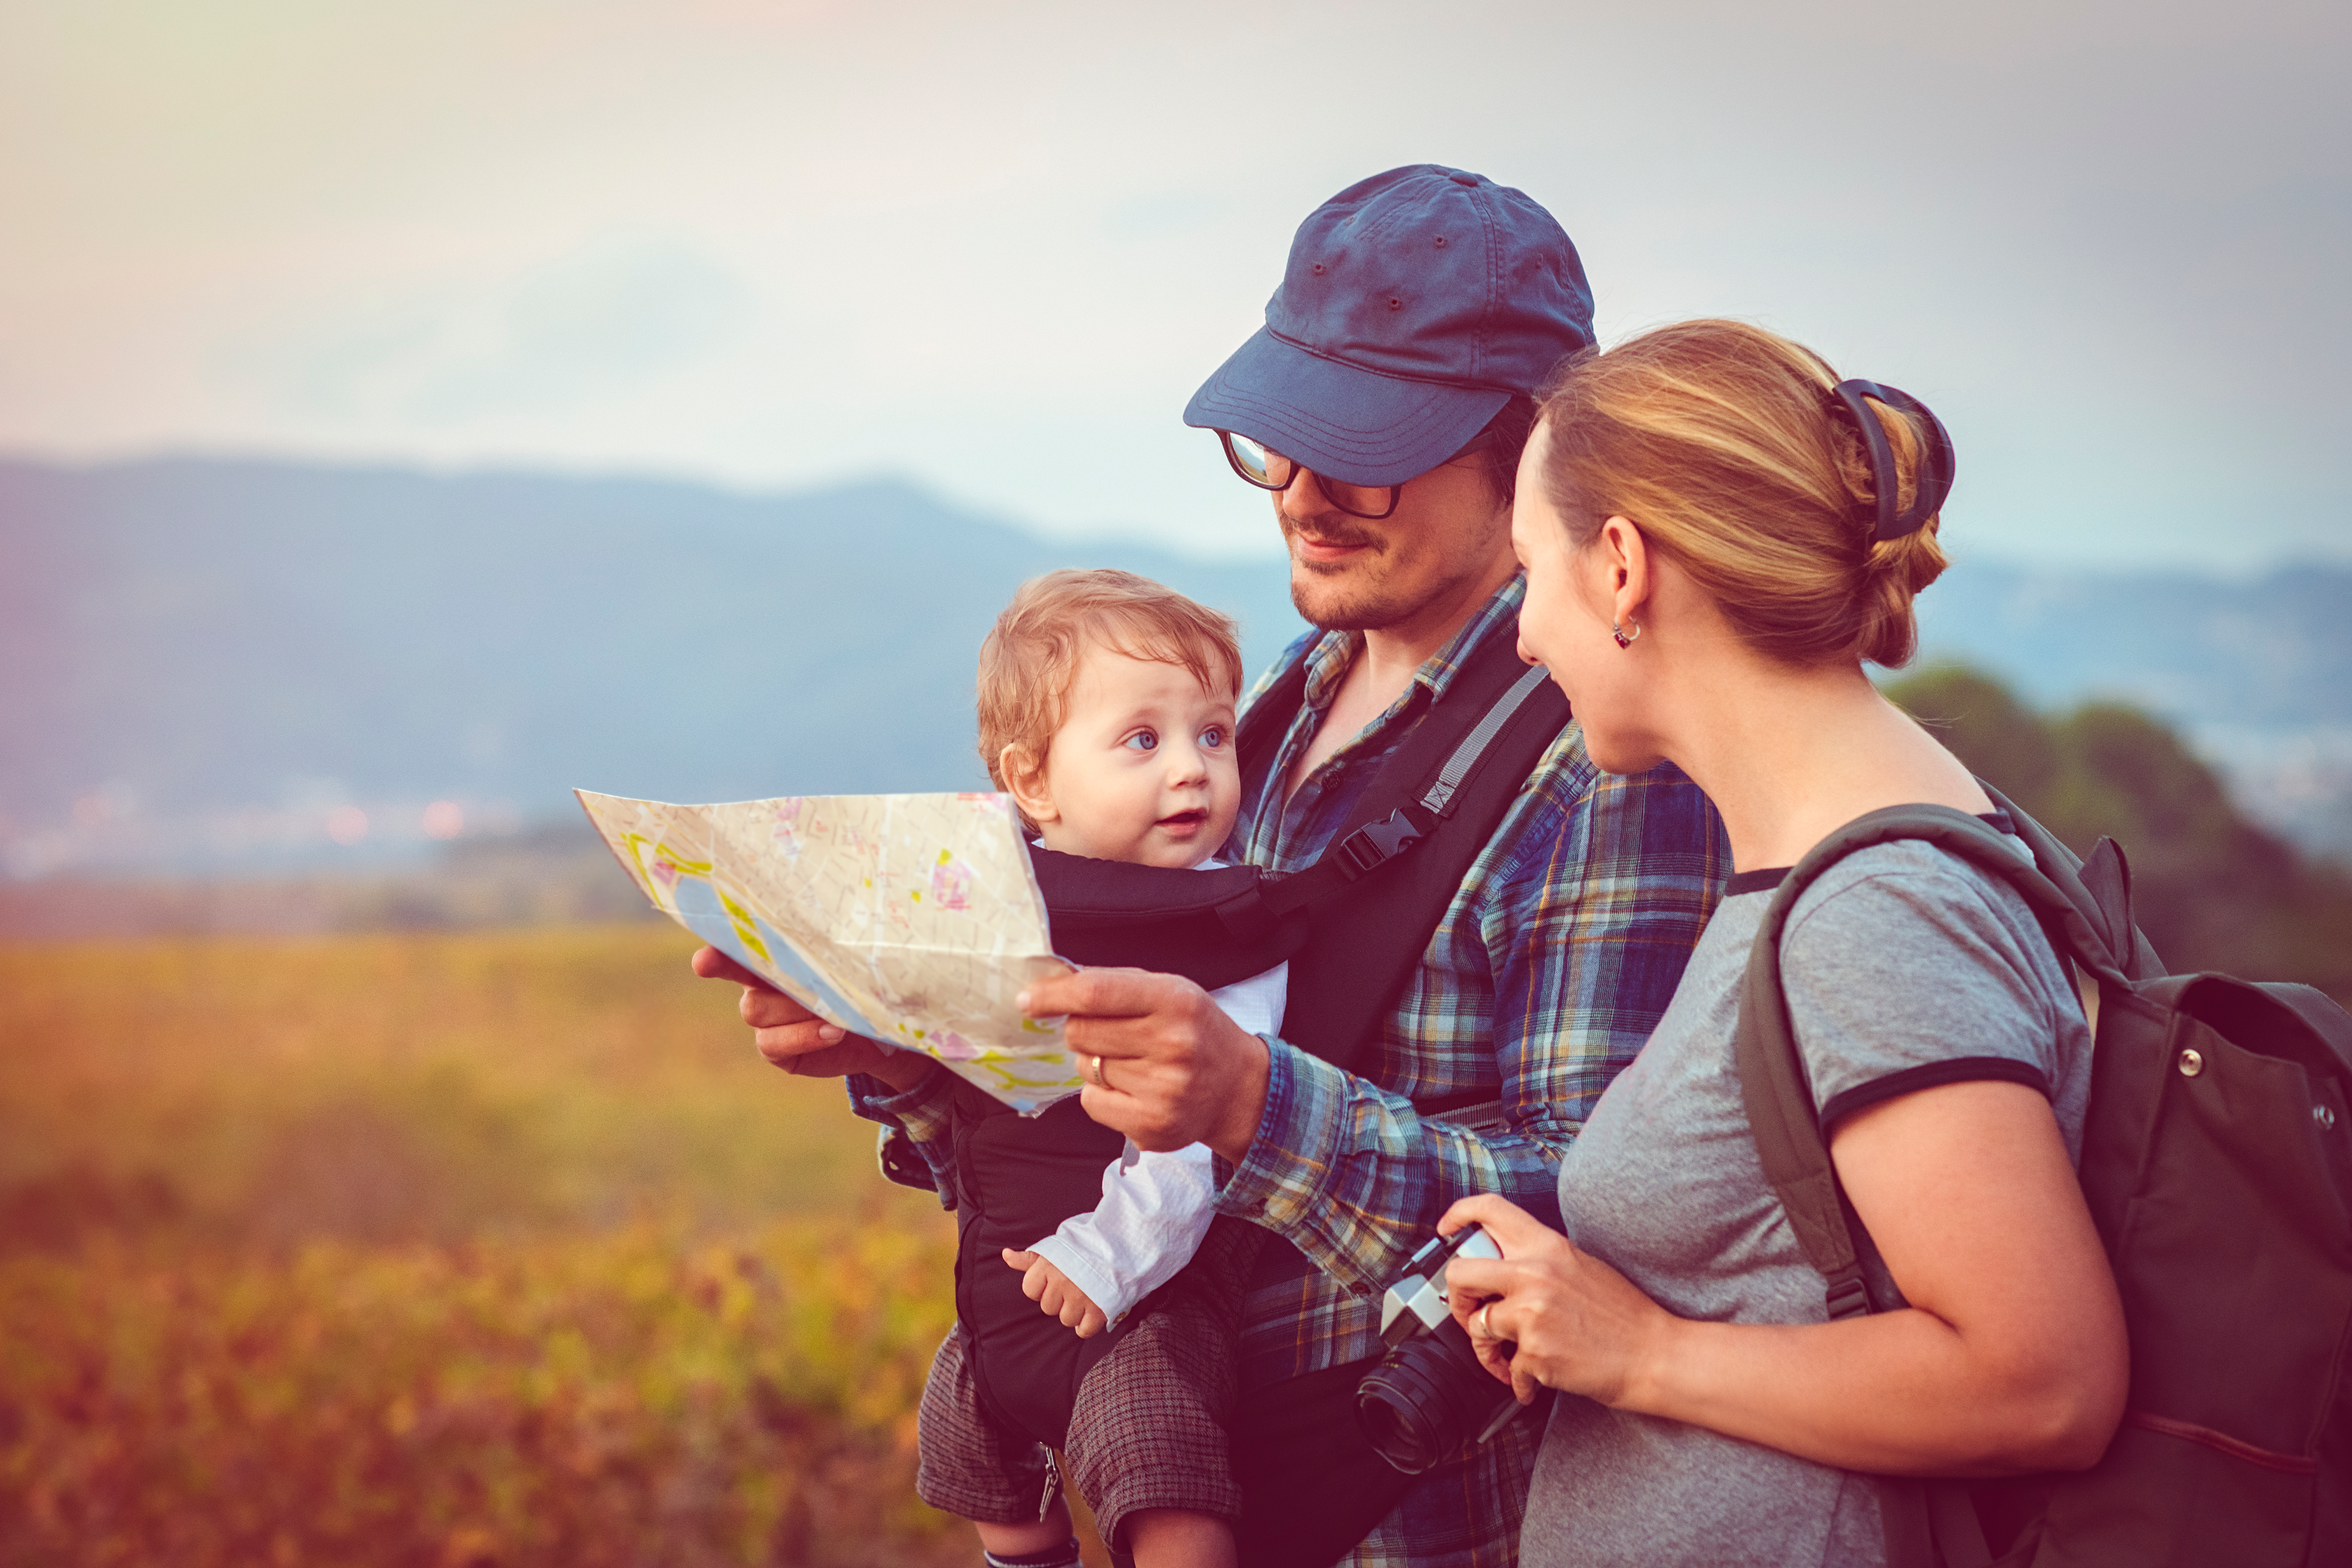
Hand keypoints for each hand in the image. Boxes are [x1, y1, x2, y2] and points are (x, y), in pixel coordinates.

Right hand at [689, 947, 932, 1089]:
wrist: (878, 1033)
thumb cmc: (864, 987)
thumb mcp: (851, 963)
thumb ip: (832, 949)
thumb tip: (838, 926)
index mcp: (776, 955)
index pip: (740, 942)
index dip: (717, 942)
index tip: (700, 946)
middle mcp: (761, 984)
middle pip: (741, 974)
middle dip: (727, 966)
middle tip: (704, 962)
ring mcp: (765, 1018)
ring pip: (755, 1009)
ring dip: (793, 1008)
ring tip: (833, 1010)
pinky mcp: (774, 1049)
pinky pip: (771, 1043)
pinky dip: (802, 1036)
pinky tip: (832, 1033)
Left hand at [1002, 1249, 1108, 1337]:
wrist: (1117, 1247)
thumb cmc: (1080, 1250)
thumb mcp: (1052, 1250)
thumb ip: (1027, 1258)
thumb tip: (1005, 1254)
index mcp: (1048, 1265)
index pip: (1030, 1290)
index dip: (1041, 1287)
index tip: (1054, 1279)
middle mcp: (1062, 1281)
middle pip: (1048, 1308)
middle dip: (1059, 1299)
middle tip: (1073, 1285)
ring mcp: (1081, 1296)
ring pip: (1066, 1320)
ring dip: (1075, 1311)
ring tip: (1085, 1295)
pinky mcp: (1099, 1309)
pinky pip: (1084, 1330)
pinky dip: (1088, 1325)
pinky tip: (1092, 1309)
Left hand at [1017, 968, 1269, 1161]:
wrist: (1236, 1087)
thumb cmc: (1192, 1030)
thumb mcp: (1168, 991)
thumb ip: (1114, 985)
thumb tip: (1049, 987)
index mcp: (1176, 1000)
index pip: (1096, 994)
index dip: (1053, 996)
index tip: (1027, 1001)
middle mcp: (1174, 1045)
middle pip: (1081, 1032)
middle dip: (1082, 1030)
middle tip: (1112, 1035)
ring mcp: (1164, 1090)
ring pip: (1085, 1068)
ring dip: (1096, 1063)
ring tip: (1135, 1063)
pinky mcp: (1152, 1126)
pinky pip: (1091, 1102)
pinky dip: (1101, 1095)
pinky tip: (1133, 1089)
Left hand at [1436, 1194, 1677, 1409]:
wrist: (1654, 1354)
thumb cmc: (1624, 1314)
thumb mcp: (1582, 1265)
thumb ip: (1541, 1259)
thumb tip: (1504, 1263)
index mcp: (1547, 1246)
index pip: (1490, 1210)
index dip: (1458, 1214)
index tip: (1447, 1230)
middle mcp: (1534, 1274)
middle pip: (1460, 1273)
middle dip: (1457, 1297)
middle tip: (1470, 1311)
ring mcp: (1532, 1315)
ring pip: (1478, 1327)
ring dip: (1487, 1349)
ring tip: (1507, 1358)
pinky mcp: (1535, 1354)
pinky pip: (1508, 1368)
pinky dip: (1519, 1381)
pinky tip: (1534, 1381)